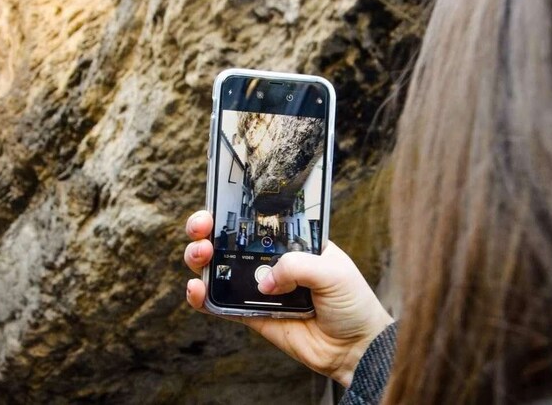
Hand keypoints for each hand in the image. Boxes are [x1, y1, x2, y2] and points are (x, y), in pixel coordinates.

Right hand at [183, 210, 393, 386]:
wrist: (355, 348)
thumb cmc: (353, 302)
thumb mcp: (333, 271)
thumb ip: (297, 265)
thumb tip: (264, 280)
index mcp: (291, 241)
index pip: (257, 218)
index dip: (233, 209)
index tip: (217, 204)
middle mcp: (271, 260)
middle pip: (229, 239)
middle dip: (207, 229)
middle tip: (202, 228)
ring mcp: (258, 288)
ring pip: (218, 268)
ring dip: (200, 257)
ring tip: (200, 255)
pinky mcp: (251, 315)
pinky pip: (220, 304)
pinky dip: (203, 297)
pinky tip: (196, 289)